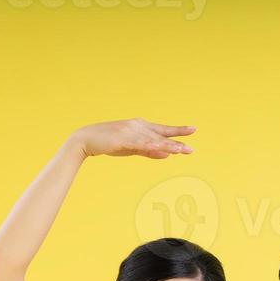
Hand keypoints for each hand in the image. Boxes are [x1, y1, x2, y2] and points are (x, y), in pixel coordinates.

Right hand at [71, 118, 194, 159]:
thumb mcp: (132, 148)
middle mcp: (137, 126)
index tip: (193, 130)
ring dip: (168, 145)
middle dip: (177, 142)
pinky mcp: (123, 139)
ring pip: (153, 140)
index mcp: (140, 127)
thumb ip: (149, 151)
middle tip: (191, 149)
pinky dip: (152, 146)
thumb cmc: (109, 143)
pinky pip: (141, 144)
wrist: (86, 140)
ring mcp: (130, 131)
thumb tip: (167, 154)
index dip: (178, 130)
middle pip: (161, 135)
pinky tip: (162, 149)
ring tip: (182, 150)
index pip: (162, 130)